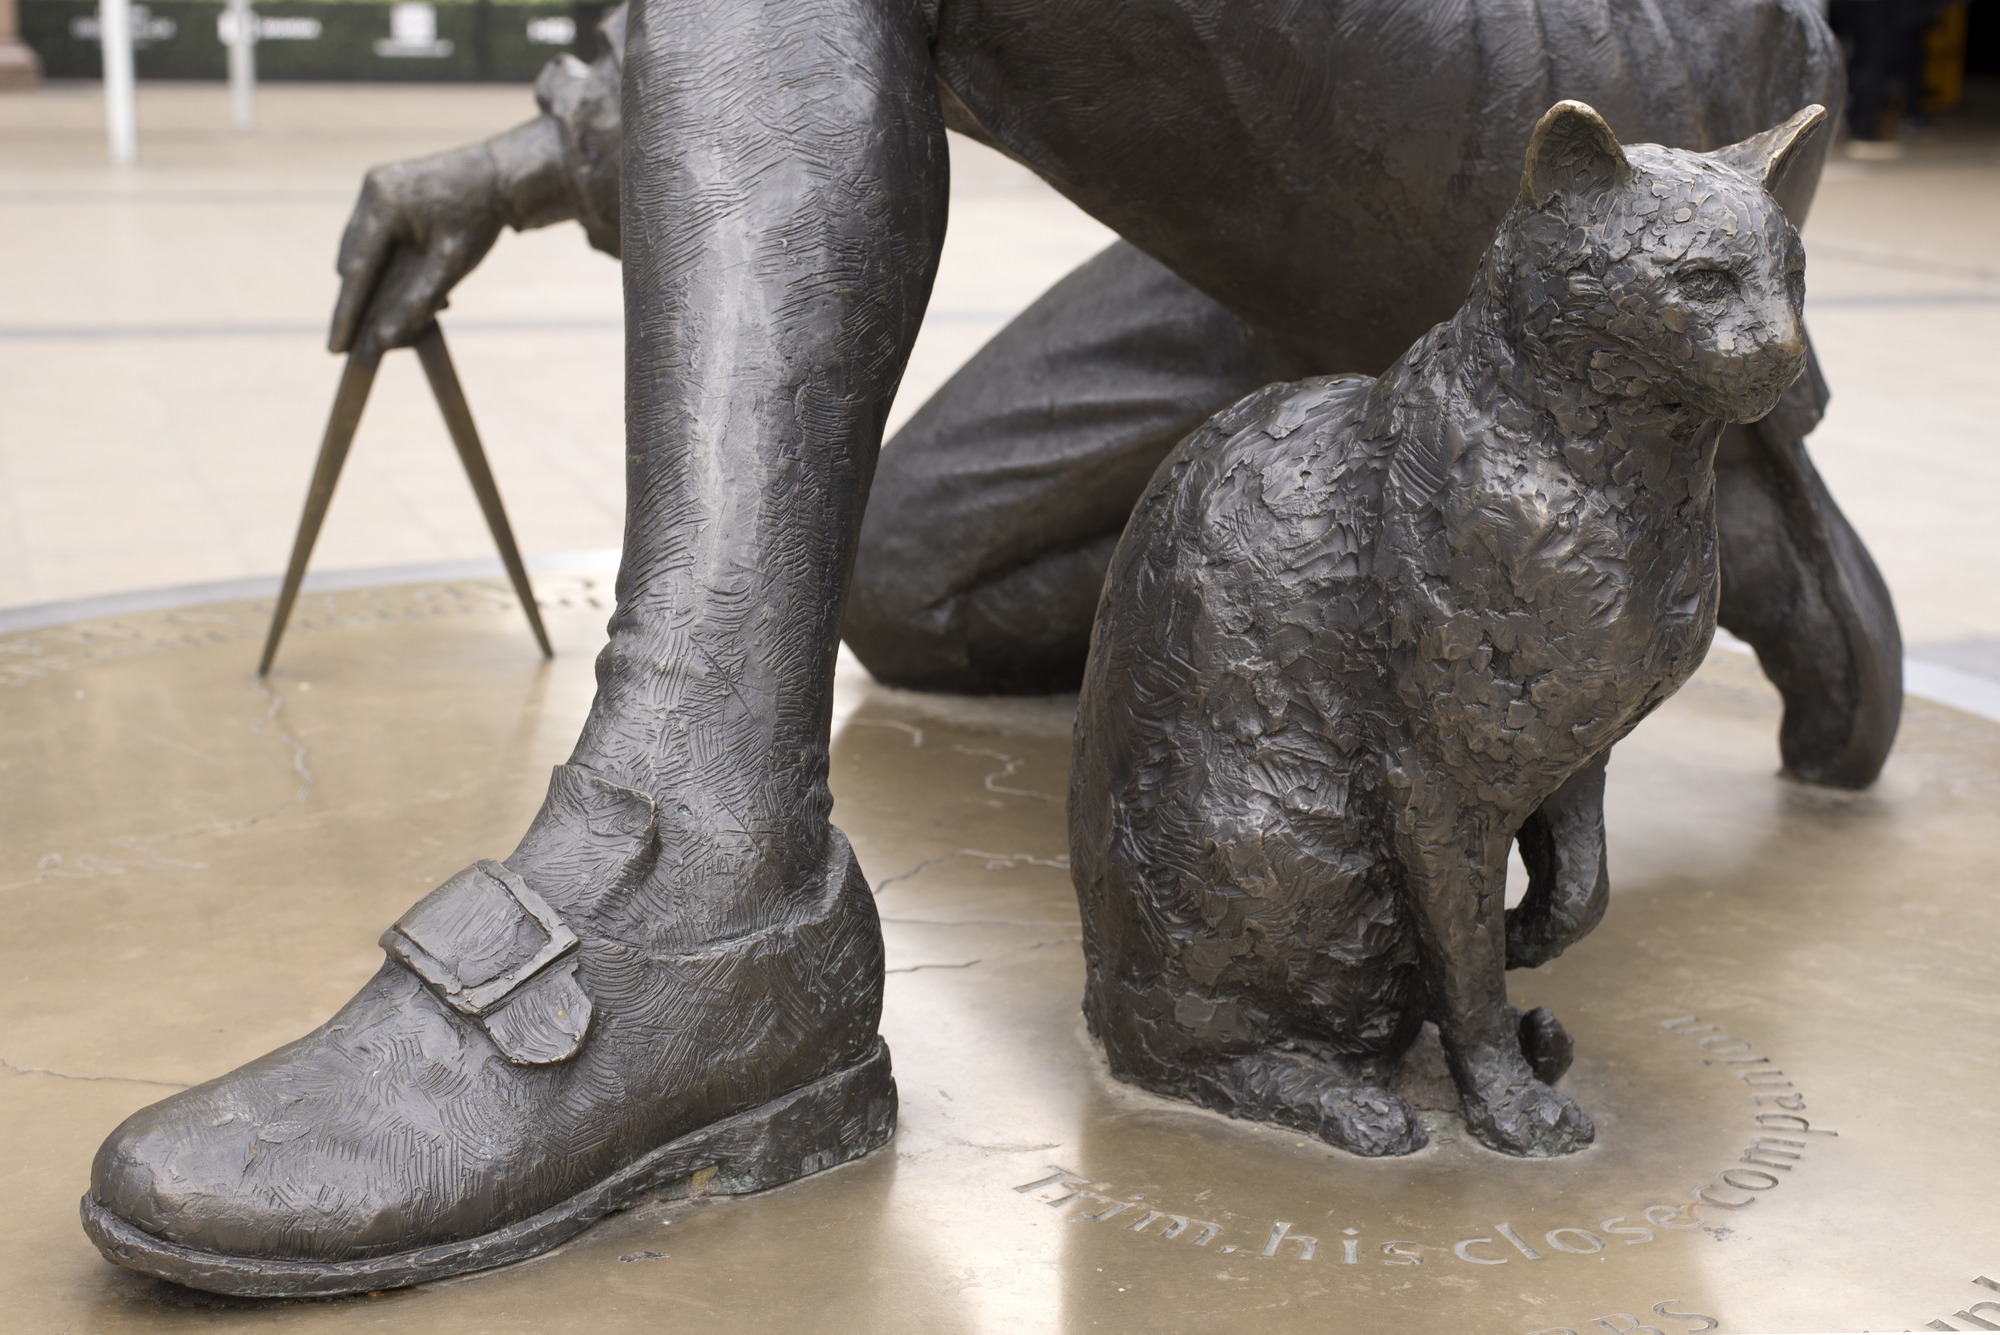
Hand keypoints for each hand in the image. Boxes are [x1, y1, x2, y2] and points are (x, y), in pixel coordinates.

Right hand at [328, 143, 505, 356]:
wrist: (500, 175)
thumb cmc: (480, 217)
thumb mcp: (454, 262)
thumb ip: (420, 300)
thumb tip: (386, 339)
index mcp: (383, 203)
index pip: (357, 269)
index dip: (346, 313)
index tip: (335, 348)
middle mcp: (372, 192)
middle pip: (355, 261)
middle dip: (360, 302)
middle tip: (357, 344)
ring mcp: (376, 190)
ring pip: (364, 251)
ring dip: (376, 284)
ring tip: (391, 319)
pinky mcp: (386, 194)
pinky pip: (377, 239)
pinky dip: (388, 266)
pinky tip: (410, 287)